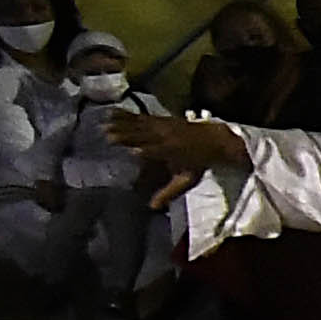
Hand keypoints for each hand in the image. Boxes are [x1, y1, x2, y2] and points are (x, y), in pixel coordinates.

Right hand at [109, 112, 247, 208]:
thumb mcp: (186, 180)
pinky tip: (112, 112)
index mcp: (173, 152)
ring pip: (140, 124)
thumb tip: (152, 207)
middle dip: (128, 135)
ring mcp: (163, 126)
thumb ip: (169, 193)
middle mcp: (167, 137)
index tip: (132, 151)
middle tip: (108, 136)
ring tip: (105, 124)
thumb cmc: (199, 163)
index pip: (157, 152)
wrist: (215, 140)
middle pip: (144, 136)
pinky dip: (126, 114)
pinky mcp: (160, 119)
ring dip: (122, 123)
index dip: (146, 151)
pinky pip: (141, 116)